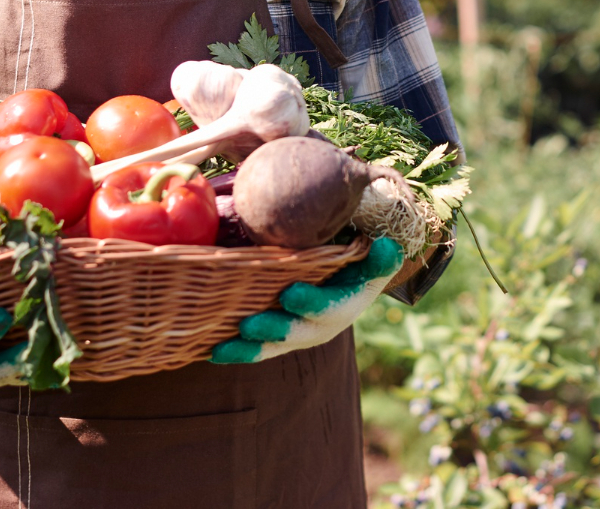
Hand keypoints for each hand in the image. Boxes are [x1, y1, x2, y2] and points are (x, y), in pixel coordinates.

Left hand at [211, 237, 403, 363]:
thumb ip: (380, 257)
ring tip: (221, 347)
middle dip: (273, 330)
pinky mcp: (280, 337)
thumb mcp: (375, 259)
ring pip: (274, 347)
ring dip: (249, 349)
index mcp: (347, 304)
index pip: (331, 307)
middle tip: (248, 324)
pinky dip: (238, 351)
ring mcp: (300, 334)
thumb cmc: (357, 261)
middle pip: (298, 332)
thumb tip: (388, 247)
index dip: (311, 304)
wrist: (348, 280)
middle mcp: (323, 326)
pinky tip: (211, 351)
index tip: (288, 293)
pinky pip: (260, 348)